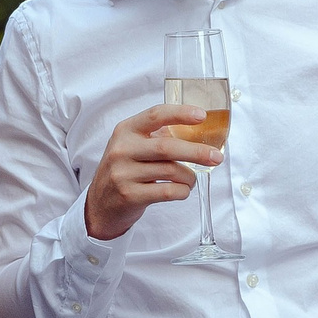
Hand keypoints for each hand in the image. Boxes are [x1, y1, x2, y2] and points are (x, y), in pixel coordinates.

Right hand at [84, 104, 221, 241]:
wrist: (100, 204)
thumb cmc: (125, 170)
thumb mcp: (132, 146)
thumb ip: (156, 136)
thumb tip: (198, 130)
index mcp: (125, 130)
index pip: (155, 115)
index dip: (180, 113)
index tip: (202, 115)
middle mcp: (122, 149)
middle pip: (167, 147)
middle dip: (197, 152)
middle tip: (216, 157)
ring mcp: (123, 173)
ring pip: (171, 171)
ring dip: (190, 176)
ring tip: (191, 179)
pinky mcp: (129, 195)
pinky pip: (168, 192)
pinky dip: (182, 191)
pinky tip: (182, 190)